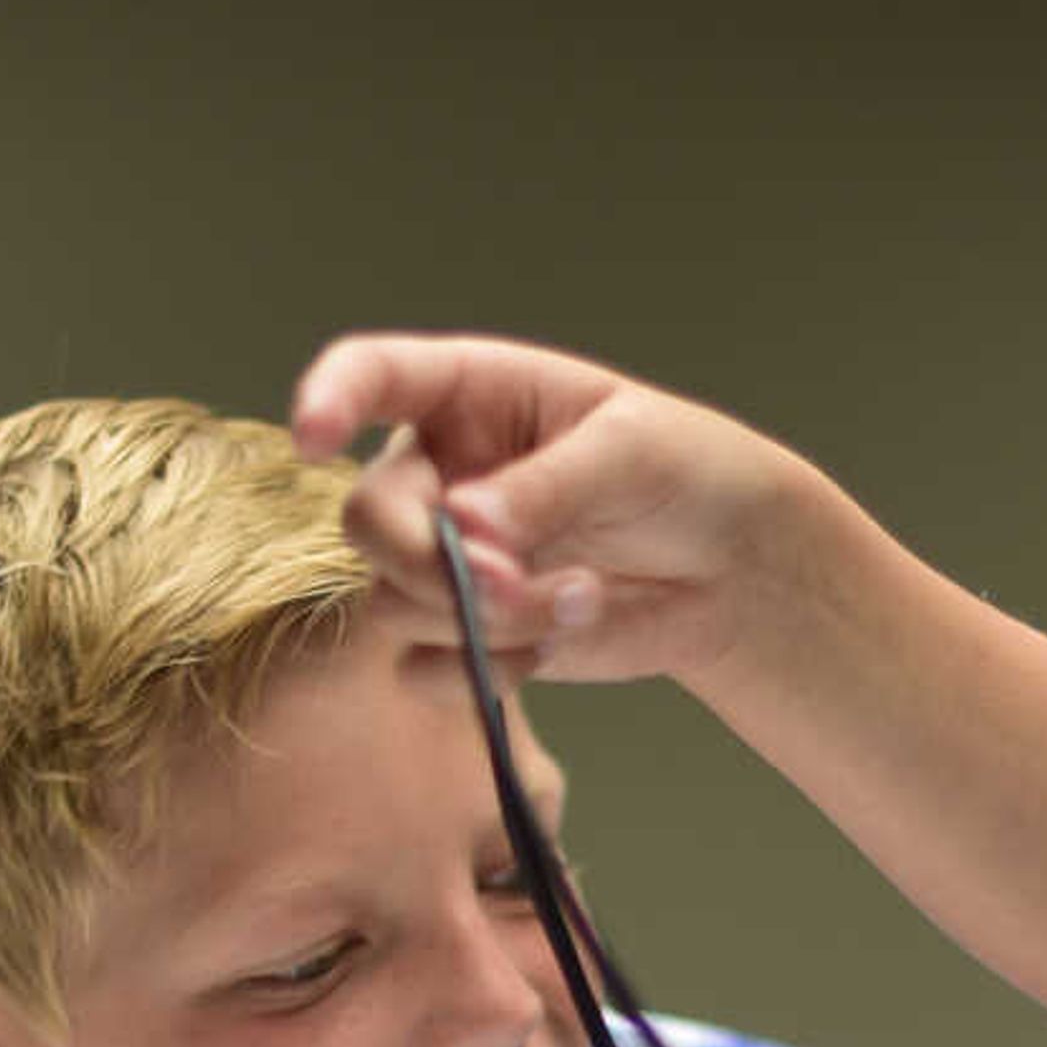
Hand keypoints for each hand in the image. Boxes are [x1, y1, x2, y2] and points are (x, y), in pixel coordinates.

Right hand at [290, 330, 800, 683]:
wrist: (733, 566)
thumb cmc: (686, 474)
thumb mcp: (633, 453)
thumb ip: (546, 488)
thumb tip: (464, 529)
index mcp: (467, 394)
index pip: (371, 375)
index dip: (329, 398)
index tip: (313, 435)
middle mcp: (437, 473)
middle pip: (365, 520)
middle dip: (428, 562)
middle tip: (509, 581)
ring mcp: (446, 556)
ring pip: (392, 602)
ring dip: (482, 621)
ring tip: (580, 600)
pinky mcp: (469, 632)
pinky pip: (426, 668)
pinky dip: (485, 670)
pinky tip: (556, 642)